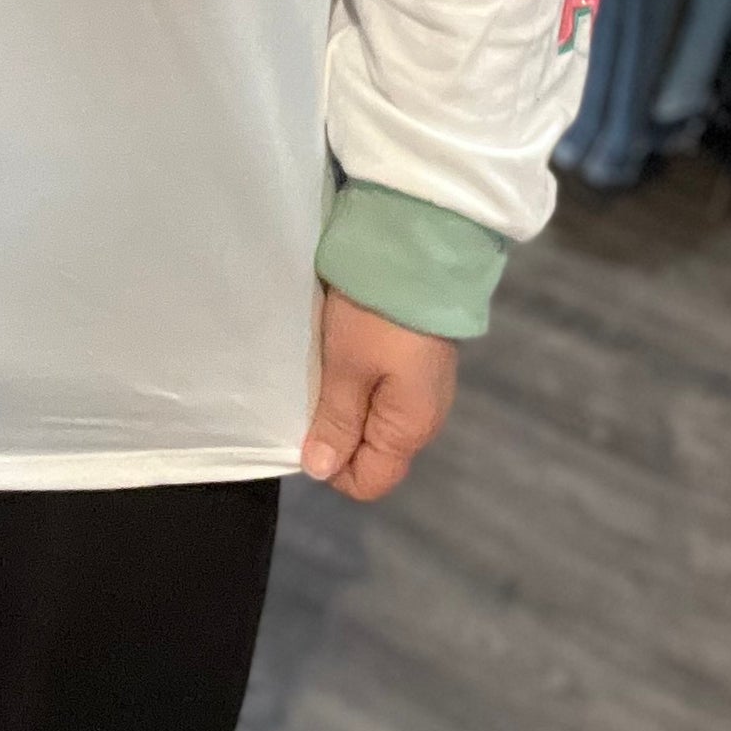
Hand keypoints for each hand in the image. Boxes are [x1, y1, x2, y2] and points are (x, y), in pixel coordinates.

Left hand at [301, 286, 456, 501]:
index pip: (369, 481)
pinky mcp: (417, 361)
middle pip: (373, 452)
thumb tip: (321, 472)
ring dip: (345, 404)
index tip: (306, 429)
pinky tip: (343, 357)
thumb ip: (335, 422)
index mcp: (411, 429)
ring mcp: (423, 388)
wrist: (416, 249)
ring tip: (323, 372)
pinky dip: (359, 383)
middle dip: (336, 433)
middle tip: (310, 394)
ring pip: (375, 420)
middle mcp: (425, 417)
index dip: (332, 466)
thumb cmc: (376, 314)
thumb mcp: (346, 367)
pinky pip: (383, 392)